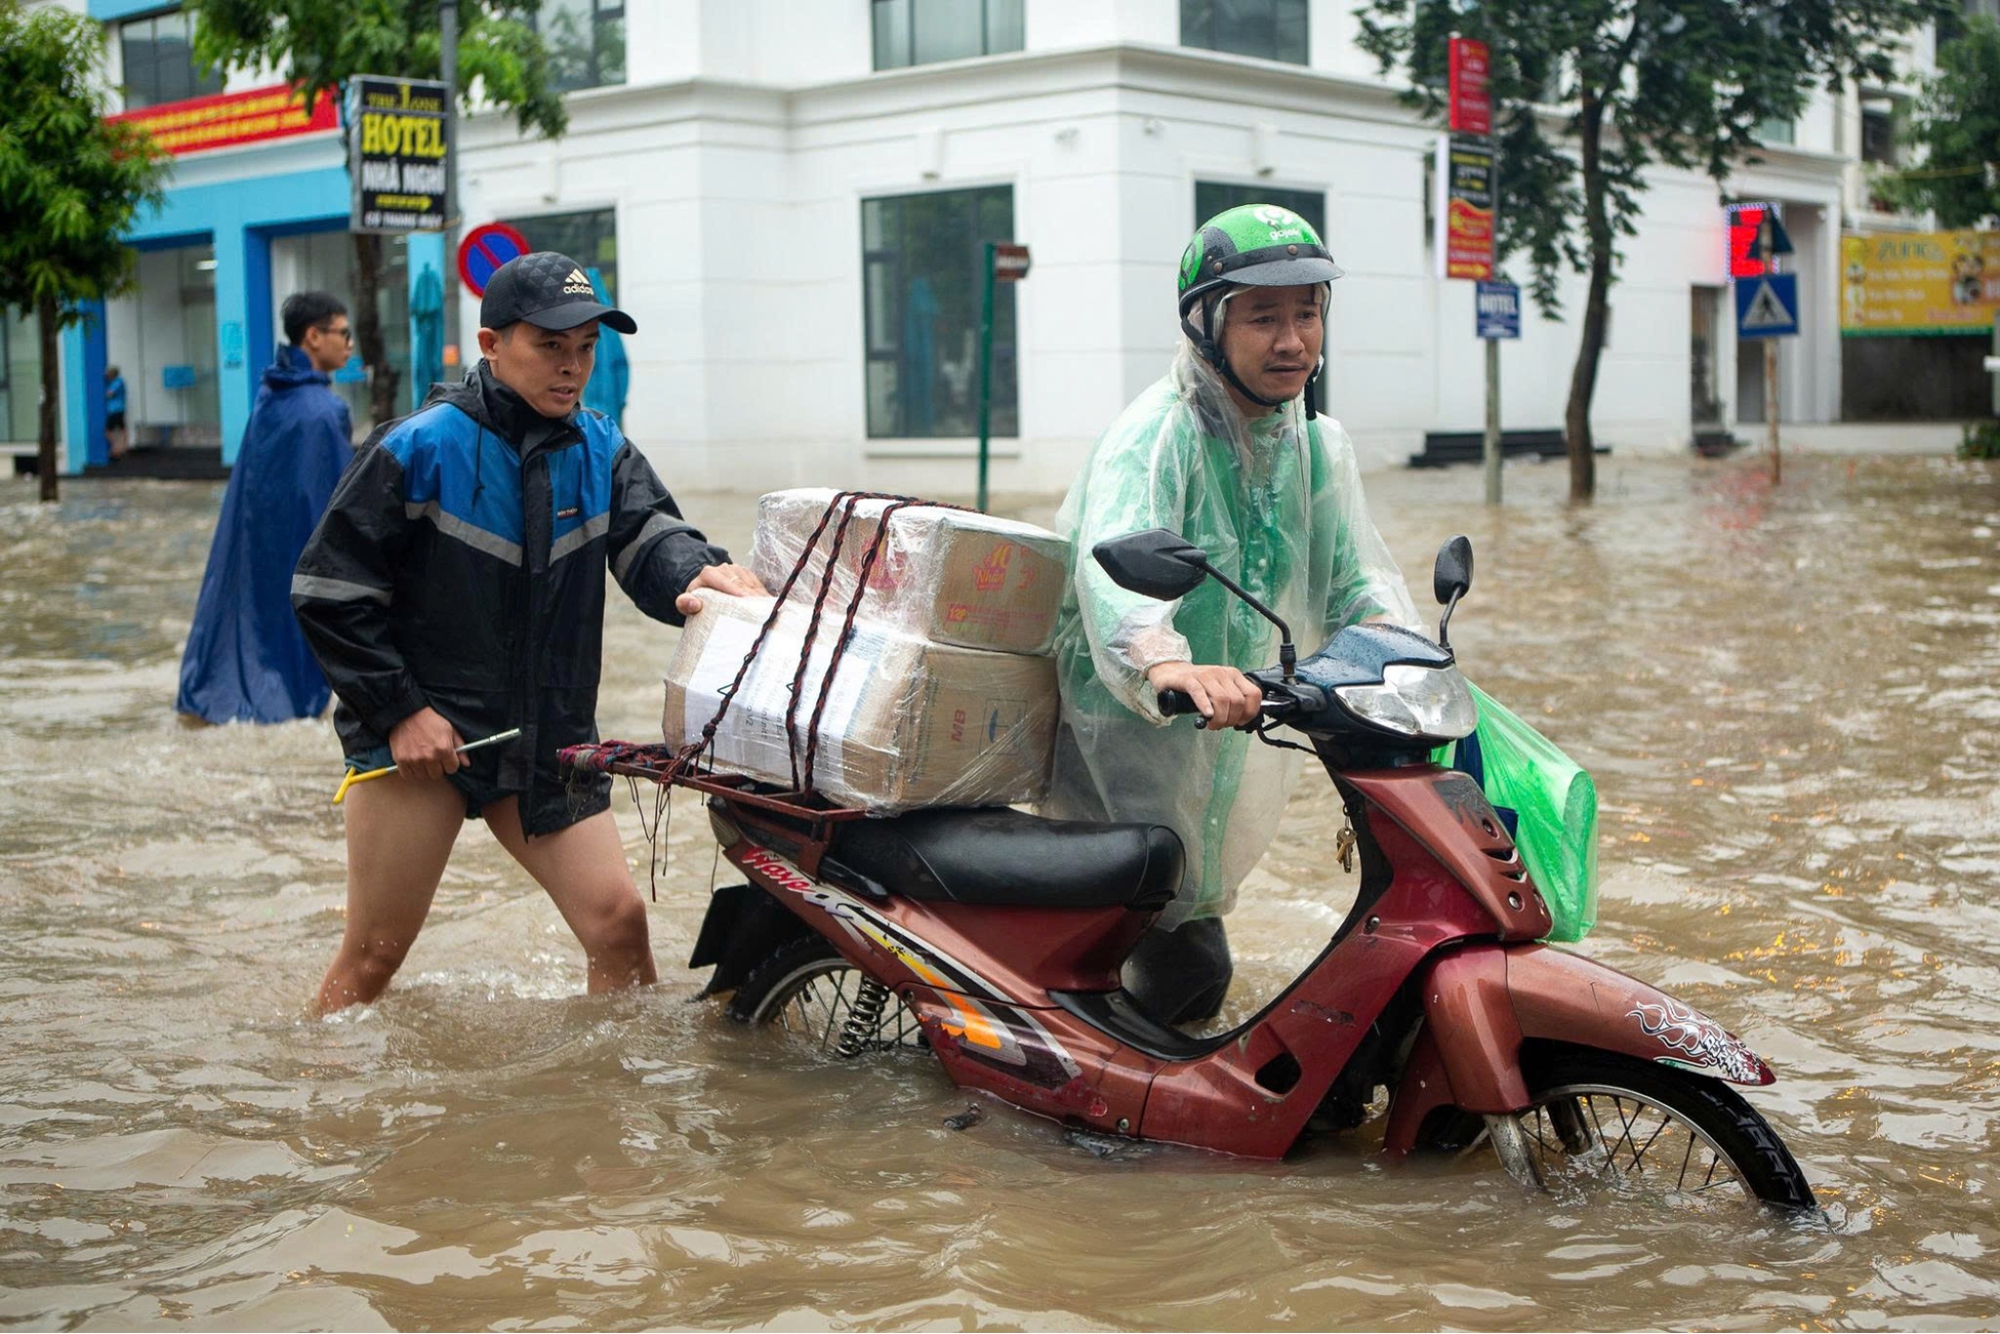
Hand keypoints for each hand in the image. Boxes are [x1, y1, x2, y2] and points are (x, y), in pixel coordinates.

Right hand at [388, 707, 464, 780]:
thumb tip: (467, 763)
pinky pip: (408, 775)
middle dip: (437, 766)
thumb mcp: (450, 729)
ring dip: (424, 769)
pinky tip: (413, 760)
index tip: (446, 758)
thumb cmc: (430, 719)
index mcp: (444, 749)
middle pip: (437, 774)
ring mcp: (414, 759)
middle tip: (433, 756)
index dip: (450, 763)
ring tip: (422, 757)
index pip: (452, 769)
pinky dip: (411, 770)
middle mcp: (429, 756)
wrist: (407, 712)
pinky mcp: (401, 760)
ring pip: (423, 776)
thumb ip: (460, 747)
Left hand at [677, 563, 767, 615]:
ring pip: (751, 584)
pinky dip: (762, 595)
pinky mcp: (747, 574)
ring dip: (759, 597)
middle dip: (750, 597)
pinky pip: (758, 584)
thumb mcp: (684, 604)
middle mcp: (724, 568)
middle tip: (759, 611)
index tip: (745, 601)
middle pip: (740, 583)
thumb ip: (685, 603)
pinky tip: (767, 606)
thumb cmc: (695, 600)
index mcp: (709, 573)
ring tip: (766, 610)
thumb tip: (694, 603)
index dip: (735, 591)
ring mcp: (737, 570)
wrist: (703, 592)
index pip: (724, 581)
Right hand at [1146, 661, 1262, 729]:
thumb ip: (1232, 702)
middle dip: (1231, 719)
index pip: (1253, 694)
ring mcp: (1206, 675)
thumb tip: (1242, 720)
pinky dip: (1205, 706)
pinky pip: (1200, 692)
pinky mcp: (1188, 679)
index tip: (1240, 722)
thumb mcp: (1219, 690)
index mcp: (1233, 675)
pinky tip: (1206, 715)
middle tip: (1220, 725)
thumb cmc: (1196, 685)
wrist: (1170, 672)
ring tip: (1211, 724)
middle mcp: (1222, 673)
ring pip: (1222, 699)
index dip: (1250, 712)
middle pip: (1237, 701)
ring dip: (1219, 718)